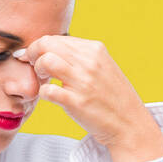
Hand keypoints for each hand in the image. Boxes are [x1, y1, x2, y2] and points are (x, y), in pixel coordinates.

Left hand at [17, 36, 162, 161]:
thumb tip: (51, 48)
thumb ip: (80, 56)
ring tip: (43, 80)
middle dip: (33, 54)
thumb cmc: (111, 96)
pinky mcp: (77, 102)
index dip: (40, 47)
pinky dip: (42, 92)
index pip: (56, 38)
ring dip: (37, 71)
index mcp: (94, 49)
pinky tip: (49, 96)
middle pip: (47, 45)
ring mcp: (83, 82)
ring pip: (46, 62)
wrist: (129, 123)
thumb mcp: (101, 66)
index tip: (35, 58)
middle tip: (34, 67)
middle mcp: (89, 62)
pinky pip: (47, 90)